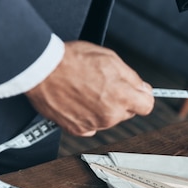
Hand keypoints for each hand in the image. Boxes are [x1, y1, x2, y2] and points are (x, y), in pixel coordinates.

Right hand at [26, 41, 153, 135]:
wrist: (41, 70)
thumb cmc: (71, 61)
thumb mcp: (110, 58)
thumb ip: (131, 77)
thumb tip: (143, 88)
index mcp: (121, 96)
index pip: (146, 106)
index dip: (141, 96)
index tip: (136, 92)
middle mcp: (109, 115)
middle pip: (127, 112)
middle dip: (120, 100)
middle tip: (103, 84)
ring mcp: (93, 124)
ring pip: (108, 119)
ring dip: (102, 108)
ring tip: (86, 89)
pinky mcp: (77, 130)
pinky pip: (91, 125)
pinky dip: (87, 116)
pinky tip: (78, 101)